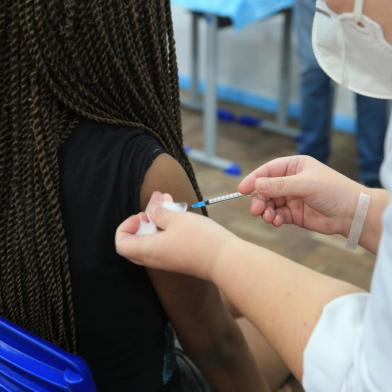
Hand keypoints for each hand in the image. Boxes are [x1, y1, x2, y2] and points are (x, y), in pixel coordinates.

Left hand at [115, 192, 236, 279]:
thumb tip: (151, 206)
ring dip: (158, 220)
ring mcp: (168, 260)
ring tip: (171, 204)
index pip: (121, 243)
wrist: (225, 260)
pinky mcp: (180, 258)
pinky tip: (180, 214)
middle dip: (142, 222)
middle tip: (155, 209)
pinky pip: (165, 242)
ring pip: (152, 239)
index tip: (143, 215)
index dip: (126, 226)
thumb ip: (159, 211)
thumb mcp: (176, 218)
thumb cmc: (200, 239)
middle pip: (135, 242)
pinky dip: (168, 227)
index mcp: (148, 250)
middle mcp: (154, 258)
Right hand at [238, 155, 366, 236]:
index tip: (242, 189)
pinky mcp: (294, 214)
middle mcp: (291, 181)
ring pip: (270, 203)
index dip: (254, 179)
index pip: (268, 170)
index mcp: (294, 166)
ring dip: (266, 210)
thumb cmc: (334, 191)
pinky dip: (274, 219)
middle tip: (256, 210)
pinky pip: (277, 215)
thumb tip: (255, 185)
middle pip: (265, 189)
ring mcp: (292, 198)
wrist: (352, 213)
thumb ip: (278, 185)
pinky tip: (277, 222)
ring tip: (268, 217)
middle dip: (259, 199)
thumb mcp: (305, 184)